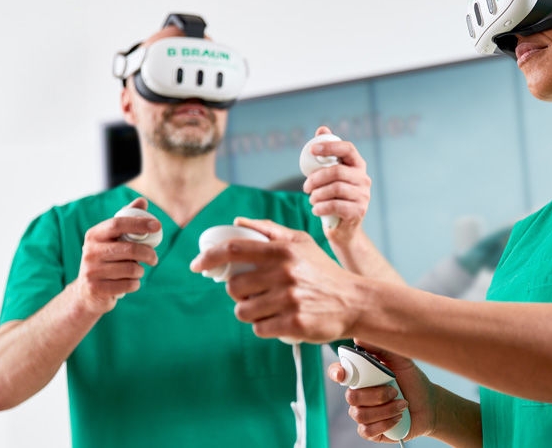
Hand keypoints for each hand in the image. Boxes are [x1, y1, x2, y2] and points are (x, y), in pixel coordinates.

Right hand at [75, 198, 158, 313]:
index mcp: (94, 235)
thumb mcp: (112, 239)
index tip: (157, 226)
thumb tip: (142, 201)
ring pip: (130, 268)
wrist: (87, 292)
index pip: (118, 223)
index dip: (139, 223)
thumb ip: (126, 220)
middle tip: (154, 258)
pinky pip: (128, 285)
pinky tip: (129, 283)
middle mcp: (89, 251)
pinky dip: (135, 284)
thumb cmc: (105, 260)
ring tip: (136, 271)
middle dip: (148, 253)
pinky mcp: (97, 288)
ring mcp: (91, 271)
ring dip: (140, 271)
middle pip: (129, 248)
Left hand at [189, 218, 362, 342]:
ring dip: (250, 312)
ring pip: (244, 311)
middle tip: (253, 292)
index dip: (209, 257)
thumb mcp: (301, 243)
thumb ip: (269, 231)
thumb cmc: (323, 271)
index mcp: (283, 250)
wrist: (355, 301)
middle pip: (234, 287)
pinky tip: (279, 321)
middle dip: (237, 293)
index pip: (234, 249)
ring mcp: (289, 300)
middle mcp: (285, 273)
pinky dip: (264, 327)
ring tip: (268, 308)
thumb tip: (238, 222)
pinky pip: (260, 329)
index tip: (196, 265)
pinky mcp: (294, 324)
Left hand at [303, 126, 370, 243]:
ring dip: (317, 194)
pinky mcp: (358, 211)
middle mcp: (364, 179)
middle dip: (316, 178)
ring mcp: (364, 196)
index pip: (348, 149)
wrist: (345, 229)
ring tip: (311, 199)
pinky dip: (321, 207)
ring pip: (336, 189)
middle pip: (337, 171)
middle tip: (305, 186)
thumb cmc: (335, 197)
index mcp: (358, 165)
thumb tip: (322, 129)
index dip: (330, 147)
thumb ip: (327, 154)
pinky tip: (315, 209)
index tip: (312, 150)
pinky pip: (336, 205)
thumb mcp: (331, 175)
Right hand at [329, 341, 435, 441]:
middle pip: (351, 396)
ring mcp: (363, 413)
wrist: (429, 405)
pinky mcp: (370, 431)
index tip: (343, 375)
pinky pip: (366, 430)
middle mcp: (358, 394)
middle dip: (375, 395)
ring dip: (385, 410)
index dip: (336, 372)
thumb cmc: (413, 380)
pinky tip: (398, 417)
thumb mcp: (402, 361)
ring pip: (360, 414)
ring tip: (402, 404)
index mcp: (361, 375)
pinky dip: (385, 423)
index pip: (338, 372)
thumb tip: (359, 338)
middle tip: (395, 391)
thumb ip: (381, 349)